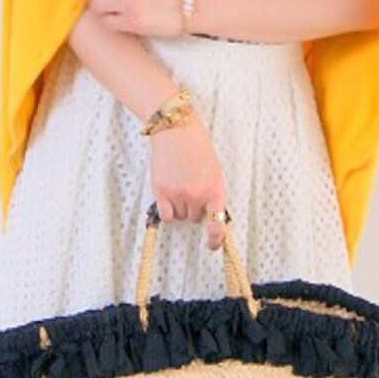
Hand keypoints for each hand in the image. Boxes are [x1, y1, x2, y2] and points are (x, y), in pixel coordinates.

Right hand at [150, 116, 227, 250]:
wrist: (177, 131)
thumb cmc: (198, 149)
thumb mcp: (214, 171)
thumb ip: (213, 193)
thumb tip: (209, 215)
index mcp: (215, 189)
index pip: (217, 223)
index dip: (215, 238)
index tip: (212, 245)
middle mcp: (197, 195)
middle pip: (196, 219)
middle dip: (195, 209)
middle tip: (191, 188)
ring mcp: (178, 194)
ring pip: (181, 217)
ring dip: (180, 208)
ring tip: (180, 185)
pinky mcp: (161, 191)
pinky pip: (166, 216)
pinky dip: (168, 210)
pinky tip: (169, 195)